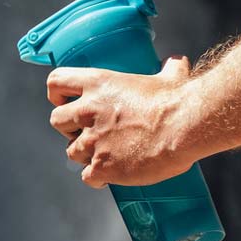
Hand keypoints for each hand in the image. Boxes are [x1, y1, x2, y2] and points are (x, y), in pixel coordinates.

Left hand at [46, 56, 200, 188]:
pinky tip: (112, 175)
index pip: (56, 82)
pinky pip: (87, 177)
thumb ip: (168, 69)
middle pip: (57, 121)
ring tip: (107, 155)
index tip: (66, 101)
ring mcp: (92, 141)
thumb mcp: (170, 78)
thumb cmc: (176, 101)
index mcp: (98, 84)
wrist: (183, 127)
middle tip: (89, 132)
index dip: (58, 94)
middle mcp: (88, 111)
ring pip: (71, 152)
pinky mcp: (102, 167)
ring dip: (86, 155)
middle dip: (70, 128)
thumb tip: (177, 62)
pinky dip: (98, 178)